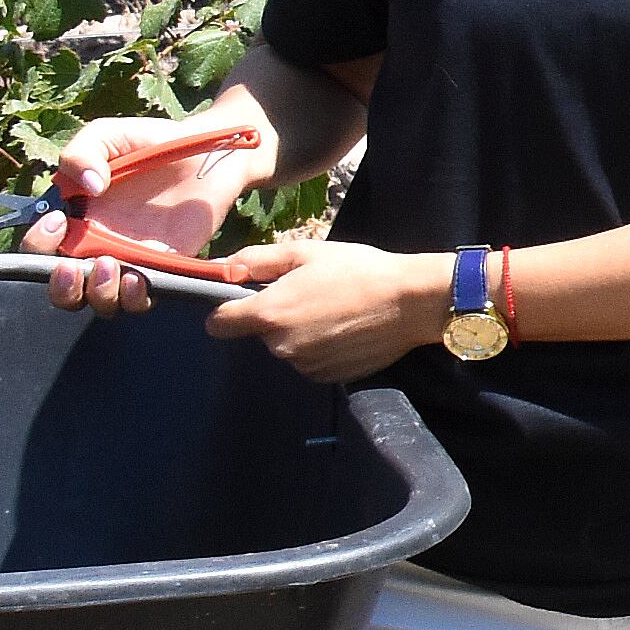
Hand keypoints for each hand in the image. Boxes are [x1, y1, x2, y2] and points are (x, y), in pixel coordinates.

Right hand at [23, 114, 268, 314]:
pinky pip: (146, 297)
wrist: (204, 149)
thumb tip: (89, 188)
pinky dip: (138, 296)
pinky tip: (139, 277)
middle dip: (61, 287)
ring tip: (111, 265)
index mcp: (73, 219)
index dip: (38, 244)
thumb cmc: (148, 142)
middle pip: (65, 289)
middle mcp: (96, 247)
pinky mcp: (165, 267)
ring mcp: (131, 260)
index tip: (59, 222)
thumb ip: (81, 154)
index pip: (39, 248)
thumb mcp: (105, 136)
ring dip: (99, 294)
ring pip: (103, 301)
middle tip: (71, 266)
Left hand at [204, 239, 446, 383]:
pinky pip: (310, 361)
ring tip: (334, 311)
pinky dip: (320, 348)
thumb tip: (223, 268)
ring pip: (286, 348)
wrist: (410, 302)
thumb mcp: (306, 252)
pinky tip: (345, 330)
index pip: (218, 324)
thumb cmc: (358, 270)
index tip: (246, 300)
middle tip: (310, 295)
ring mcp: (304, 365)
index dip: (227, 310)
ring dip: (299, 333)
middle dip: (275, 317)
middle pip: (259, 334)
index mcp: (269, 313)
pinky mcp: (327, 377)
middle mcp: (280, 346)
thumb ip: (258, 259)